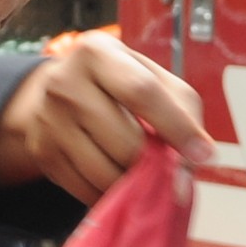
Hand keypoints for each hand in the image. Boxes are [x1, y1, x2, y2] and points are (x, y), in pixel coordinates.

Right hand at [0, 33, 215, 203]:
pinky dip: (112, 194)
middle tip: (167, 167)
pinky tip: (118, 180)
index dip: (177, 127)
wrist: (58, 93)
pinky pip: (86, 190)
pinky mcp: (43, 153)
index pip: (141, 92)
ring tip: (143, 173)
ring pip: (106, 173)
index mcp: (97, 52)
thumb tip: (194, 159)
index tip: (202, 154)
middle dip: (155, 164)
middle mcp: (65, 82)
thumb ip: (182, 109)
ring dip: (134, 183)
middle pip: (125, 142)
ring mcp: (49, 120)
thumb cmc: (117, 83)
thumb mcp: (152, 77)